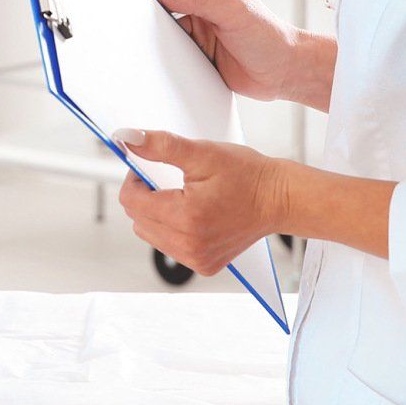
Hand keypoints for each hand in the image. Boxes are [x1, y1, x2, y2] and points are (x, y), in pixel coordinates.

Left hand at [113, 128, 287, 276]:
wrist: (279, 199)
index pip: (130, 200)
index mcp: (184, 217)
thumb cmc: (246, 175)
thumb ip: (160, 145)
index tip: (151, 167)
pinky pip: (170, 247)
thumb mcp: (202, 153)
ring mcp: (196, 259)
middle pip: (137, 219)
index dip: (135, 178)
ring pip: (150, 235)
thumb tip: (126, 139)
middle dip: (146, 196)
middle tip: (172, 180)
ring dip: (157, 214)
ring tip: (186, 197)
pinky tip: (195, 215)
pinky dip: (173, 230)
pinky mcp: (204, 266)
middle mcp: (188, 245)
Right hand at [148, 0, 308, 102]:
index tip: (138, 8)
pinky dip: (169, 60)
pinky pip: (176, 56)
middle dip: (154, 22)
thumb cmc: (269, 37)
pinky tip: (164, 65)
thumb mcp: (233, 13)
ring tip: (150, 50)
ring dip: (162, 43)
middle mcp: (203, 8)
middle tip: (137, 32)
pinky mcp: (200, 55)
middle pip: (166, 12)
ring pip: (169, 35)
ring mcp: (201, 32)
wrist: (286, 73)